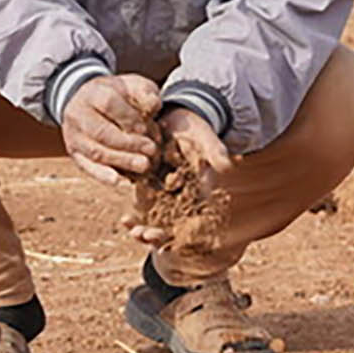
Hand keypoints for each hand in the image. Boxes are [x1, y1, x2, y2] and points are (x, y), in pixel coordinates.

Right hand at [60, 73, 161, 185]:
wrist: (89, 101)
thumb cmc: (118, 95)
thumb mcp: (132, 85)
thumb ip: (145, 92)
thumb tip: (154, 106)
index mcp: (93, 92)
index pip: (109, 104)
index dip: (129, 117)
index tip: (146, 128)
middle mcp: (78, 113)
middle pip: (102, 132)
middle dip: (129, 144)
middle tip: (152, 150)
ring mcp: (73, 135)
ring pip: (96, 152)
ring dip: (122, 161)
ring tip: (144, 166)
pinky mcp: (74, 152)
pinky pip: (87, 166)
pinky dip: (103, 175)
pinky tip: (120, 181)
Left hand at [121, 106, 231, 246]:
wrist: (175, 114)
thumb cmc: (196, 128)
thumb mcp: (206, 138)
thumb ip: (215, 152)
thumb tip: (228, 166)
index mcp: (198, 188)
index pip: (194, 215)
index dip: (185, 229)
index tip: (171, 237)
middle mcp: (180, 193)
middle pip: (171, 221)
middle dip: (159, 232)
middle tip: (146, 238)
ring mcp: (161, 189)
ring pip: (154, 216)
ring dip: (145, 227)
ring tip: (134, 234)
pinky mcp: (145, 181)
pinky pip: (140, 205)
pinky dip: (133, 213)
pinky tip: (124, 222)